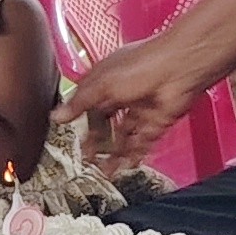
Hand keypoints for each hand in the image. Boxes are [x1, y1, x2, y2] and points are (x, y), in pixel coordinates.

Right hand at [52, 26, 213, 164]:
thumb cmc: (142, 65)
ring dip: (113, 153)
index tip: (69, 133)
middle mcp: (124, 94)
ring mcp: (141, 109)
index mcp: (107, 79)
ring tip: (103, 169)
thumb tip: (57, 115)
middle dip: (96, 141)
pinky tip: (124, 165)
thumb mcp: (101, 84)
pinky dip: (134, 154)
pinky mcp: (157, 122)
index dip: (79, 118)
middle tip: (86, 156)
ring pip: (123, 136)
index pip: (88, 102)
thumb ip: (79, 102)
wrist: (179, 68)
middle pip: (106, 123)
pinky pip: (143, 142)